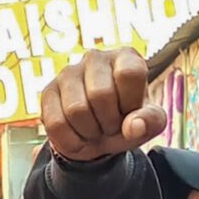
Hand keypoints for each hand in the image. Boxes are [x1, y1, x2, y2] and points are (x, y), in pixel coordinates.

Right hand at [37, 49, 167, 162]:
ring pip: (76, 110)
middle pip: (100, 95)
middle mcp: (95, 57)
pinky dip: (72, 141)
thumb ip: (151, 122)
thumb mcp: (148, 123)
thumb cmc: (127, 120)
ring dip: (90, 132)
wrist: (97, 135)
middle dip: (109, 122)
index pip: (129, 74)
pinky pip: (56, 124)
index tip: (130, 111)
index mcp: (126, 57)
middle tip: (111, 124)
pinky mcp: (48, 91)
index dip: (130, 102)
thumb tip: (133, 126)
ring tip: (95, 128)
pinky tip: (78, 134)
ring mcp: (68, 72)